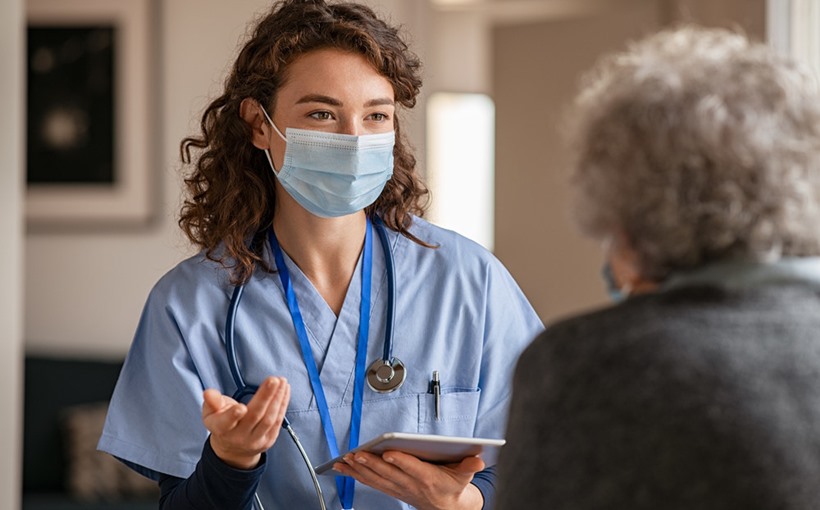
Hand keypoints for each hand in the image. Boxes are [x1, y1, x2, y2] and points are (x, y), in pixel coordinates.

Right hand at [202, 376, 290, 469]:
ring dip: (277, 398)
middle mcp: (239, 437)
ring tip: (282, 382)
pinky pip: (278, 421)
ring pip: (269, 419)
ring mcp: (255, 440)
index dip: (233, 415)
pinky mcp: (269, 440)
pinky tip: (284, 391)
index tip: (241, 407)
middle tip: (273, 380)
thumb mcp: (211, 413)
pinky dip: (282, 404)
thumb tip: (208, 393)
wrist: (233, 448)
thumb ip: (212, 402)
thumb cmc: (222, 423)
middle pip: (254, 416)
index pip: (226, 423)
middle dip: (265, 396)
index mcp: (221, 429)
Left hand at [333, 450, 484, 509]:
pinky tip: (344, 467)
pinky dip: (356, 475)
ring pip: (376, 478)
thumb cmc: (453, 485)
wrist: (445, 507)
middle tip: (357, 454)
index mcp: (428, 478)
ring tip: (345, 460)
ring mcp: (398, 488)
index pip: (413, 468)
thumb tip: (479, 459)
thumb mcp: (465, 475)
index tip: (389, 453)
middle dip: (371, 464)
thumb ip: (470, 466)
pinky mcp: (390, 489)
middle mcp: (411, 484)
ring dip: (359, 470)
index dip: (401, 461)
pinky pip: (371, 482)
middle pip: (389, 473)